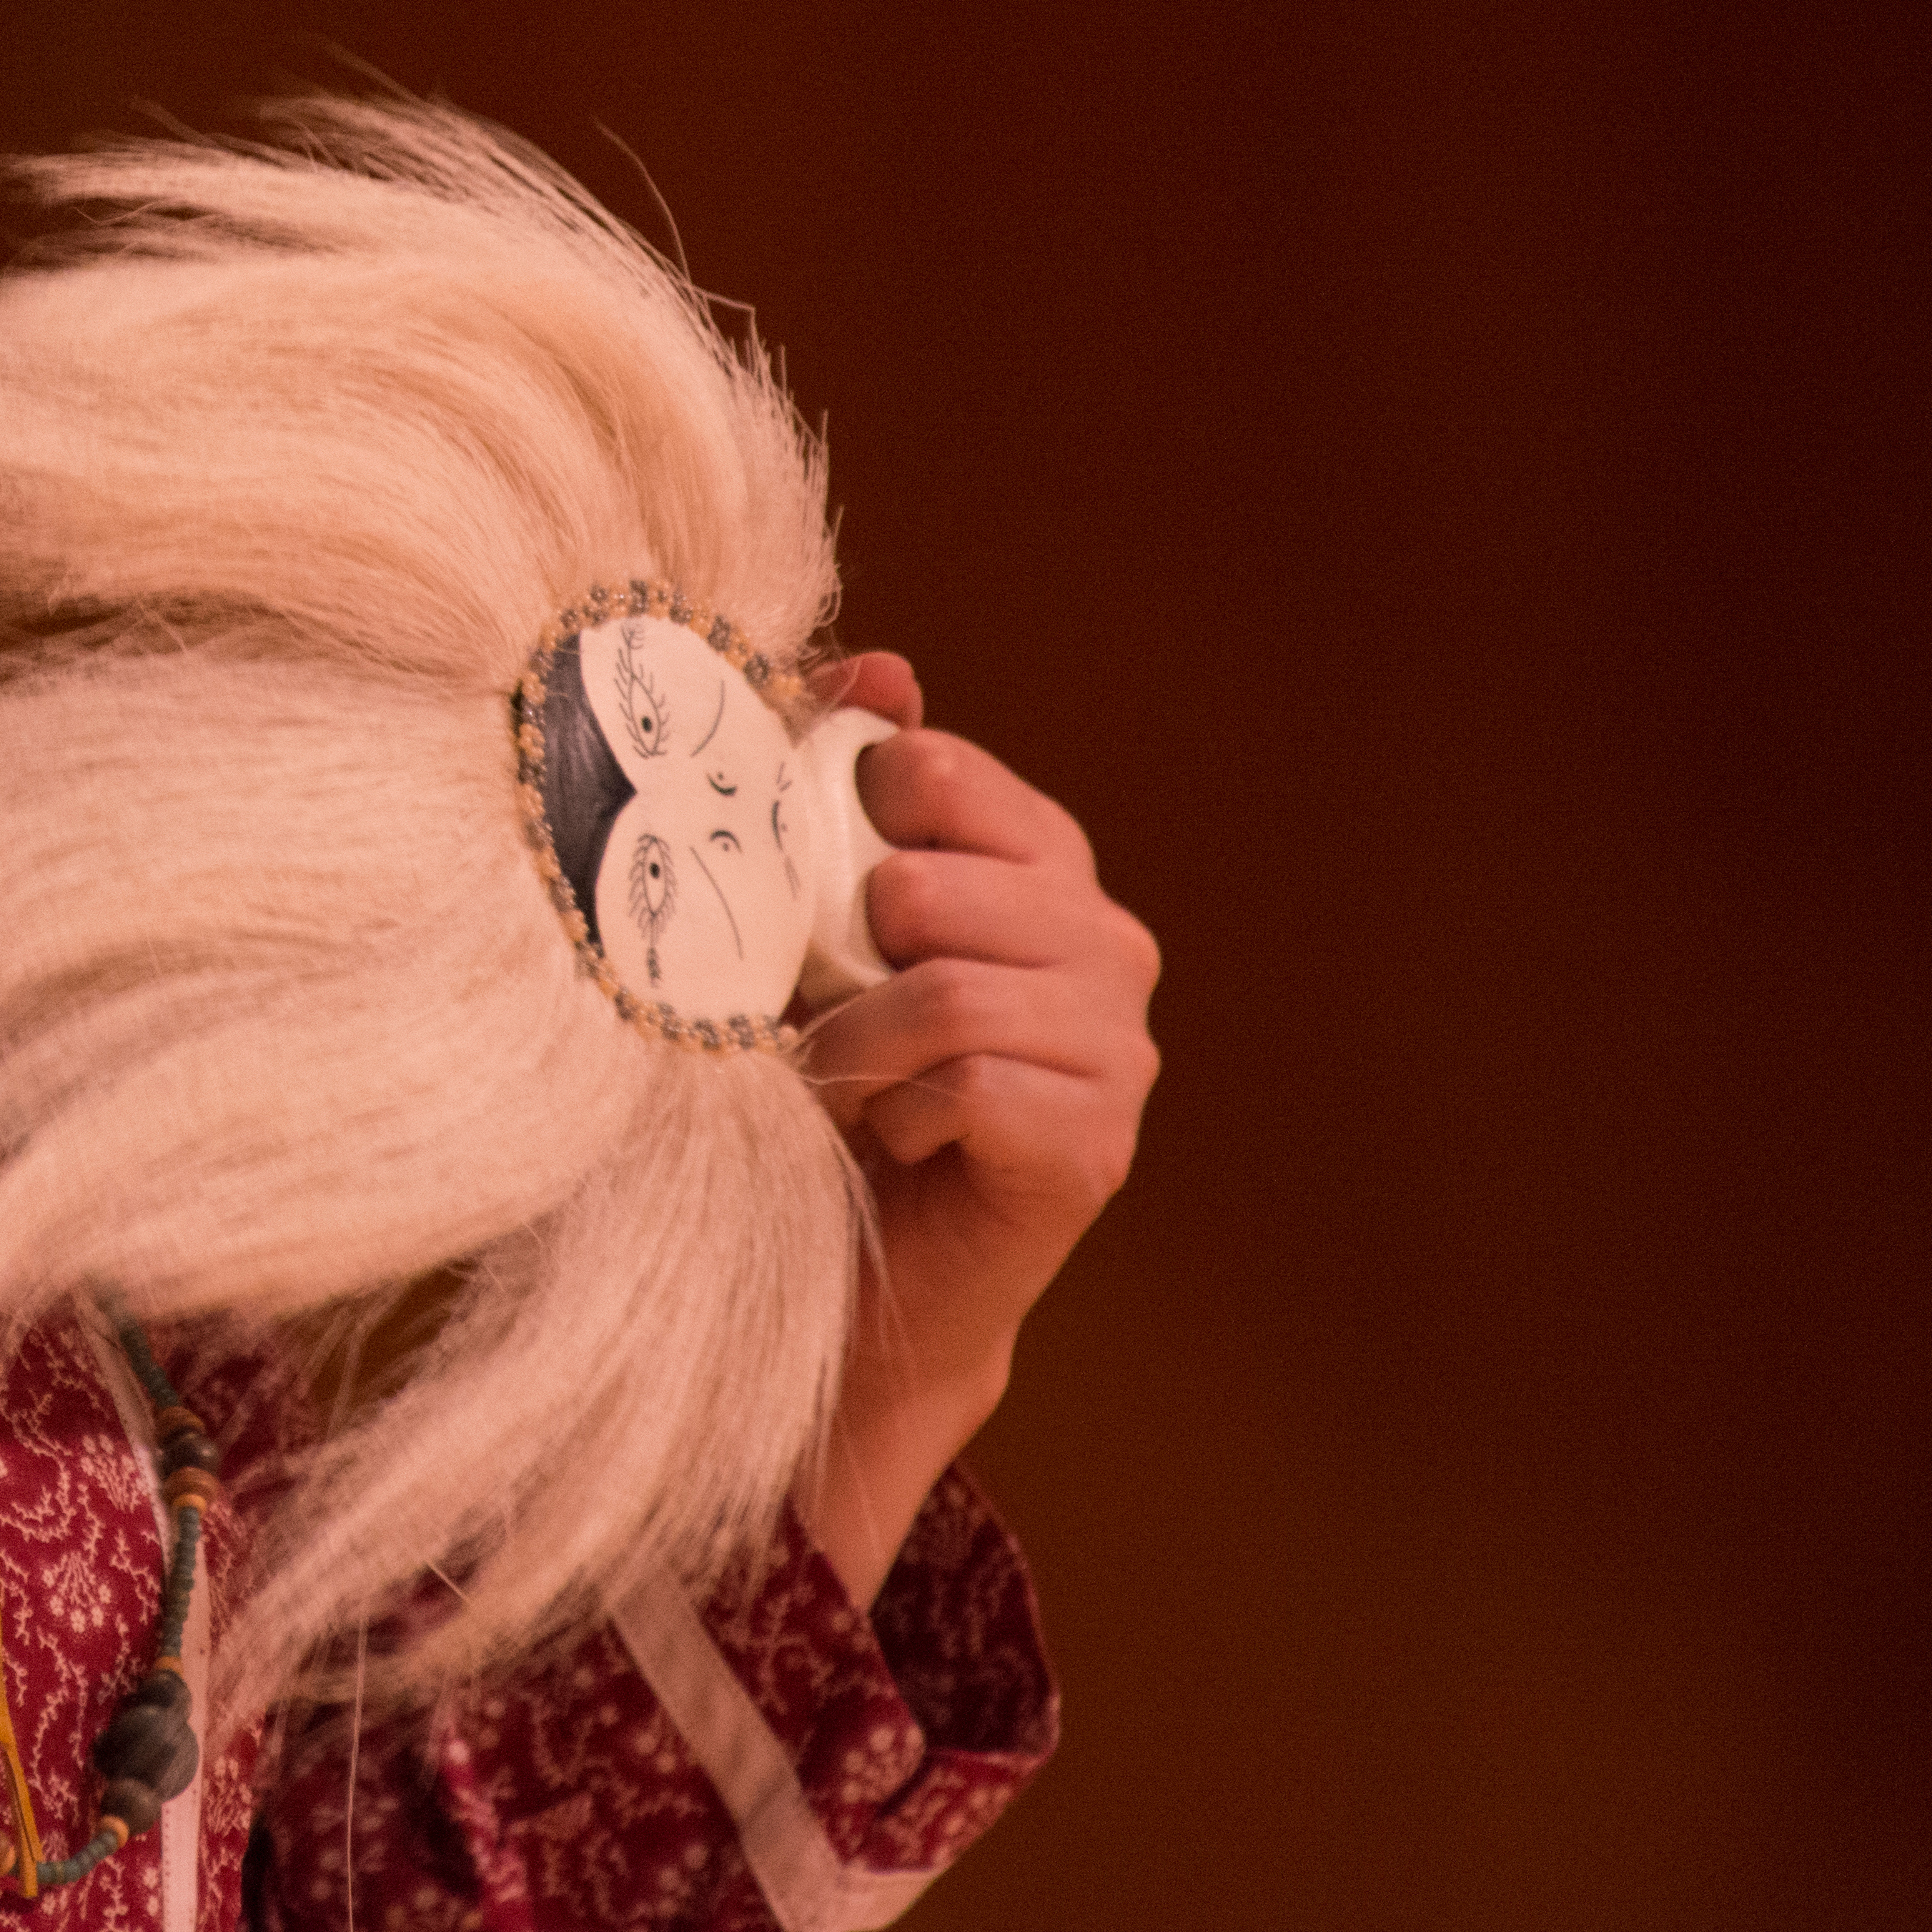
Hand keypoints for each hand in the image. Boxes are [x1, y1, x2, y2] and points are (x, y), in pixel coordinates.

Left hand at [790, 654, 1159, 1600]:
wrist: (864, 1265)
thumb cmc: (834, 1071)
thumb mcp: (817, 915)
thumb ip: (842, 781)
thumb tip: (881, 666)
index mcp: (1046, 864)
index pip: (941, 770)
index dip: (848, 817)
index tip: (813, 881)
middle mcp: (1108, 942)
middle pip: (931, 880)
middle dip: (842, 950)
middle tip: (823, 1011)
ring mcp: (1119, 1046)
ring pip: (946, 986)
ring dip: (856, 1042)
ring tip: (843, 1078)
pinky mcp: (1097, 1141)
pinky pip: (968, 1081)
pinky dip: (898, 1110)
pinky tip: (897, 1136)